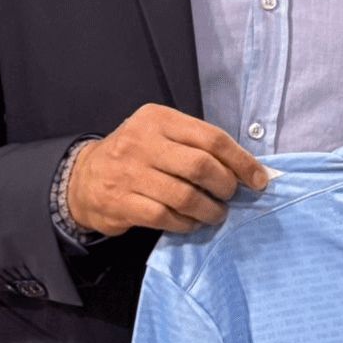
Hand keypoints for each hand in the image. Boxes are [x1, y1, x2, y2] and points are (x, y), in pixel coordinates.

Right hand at [66, 104, 269, 235]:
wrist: (83, 178)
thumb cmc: (136, 155)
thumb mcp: (161, 135)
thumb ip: (197, 145)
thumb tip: (245, 169)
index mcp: (159, 119)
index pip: (212, 138)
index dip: (242, 161)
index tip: (258, 179)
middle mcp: (142, 142)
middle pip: (201, 166)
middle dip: (226, 185)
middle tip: (231, 195)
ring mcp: (129, 173)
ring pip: (185, 195)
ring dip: (209, 209)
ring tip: (216, 213)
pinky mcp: (121, 202)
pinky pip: (165, 216)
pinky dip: (186, 223)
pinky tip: (192, 222)